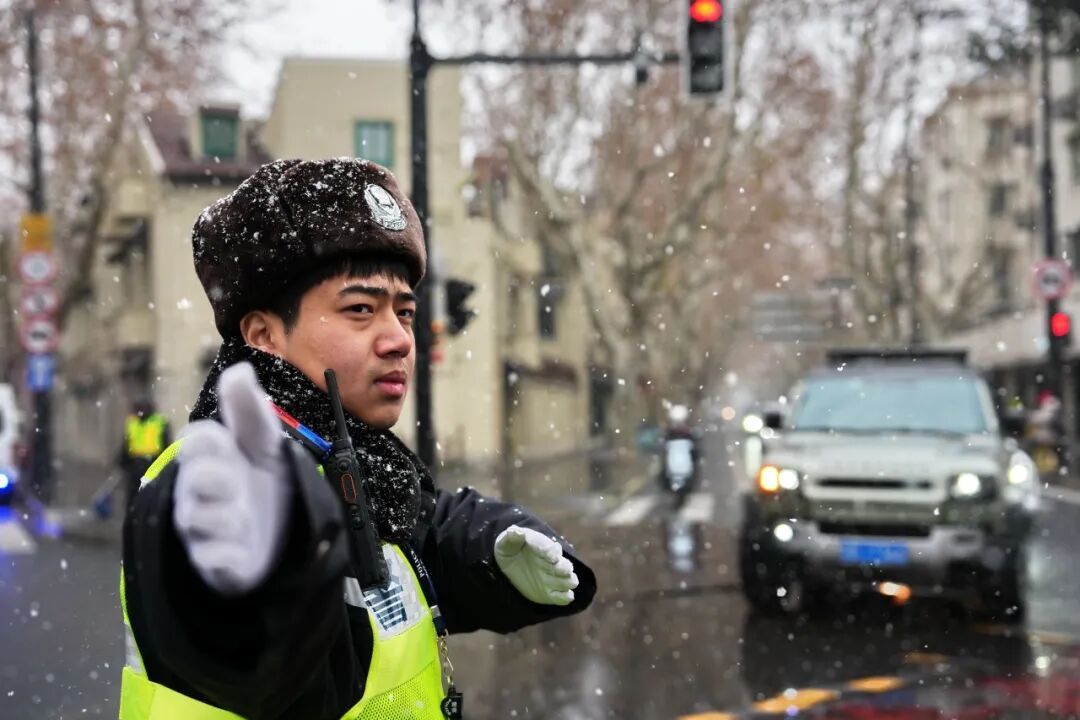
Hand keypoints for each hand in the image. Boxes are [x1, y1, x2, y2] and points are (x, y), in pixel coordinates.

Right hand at [173, 363, 290, 595]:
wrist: (280, 536)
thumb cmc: (264, 481)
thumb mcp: (264, 444)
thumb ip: (250, 411)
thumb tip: (239, 368)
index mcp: (211, 459)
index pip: (197, 441)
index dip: (211, 441)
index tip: (227, 443)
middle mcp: (199, 493)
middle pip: (194, 479)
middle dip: (214, 478)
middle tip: (234, 481)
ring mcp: (205, 529)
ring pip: (198, 520)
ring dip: (224, 517)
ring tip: (243, 518)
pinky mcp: (217, 564)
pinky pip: (211, 561)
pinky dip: (225, 557)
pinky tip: (239, 555)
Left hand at [494, 525, 578, 606]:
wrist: (509, 563)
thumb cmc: (510, 549)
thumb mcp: (506, 540)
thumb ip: (512, 536)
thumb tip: (516, 532)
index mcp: (544, 547)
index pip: (553, 549)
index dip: (553, 553)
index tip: (551, 557)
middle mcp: (552, 563)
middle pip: (567, 567)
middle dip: (563, 568)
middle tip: (554, 568)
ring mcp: (553, 578)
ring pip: (570, 581)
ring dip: (566, 582)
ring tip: (554, 581)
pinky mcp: (549, 593)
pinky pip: (564, 598)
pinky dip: (565, 597)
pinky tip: (556, 593)